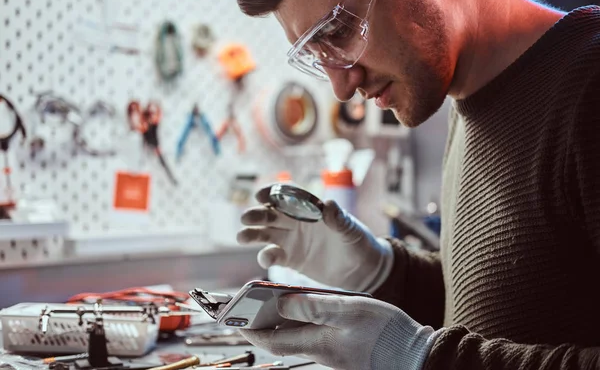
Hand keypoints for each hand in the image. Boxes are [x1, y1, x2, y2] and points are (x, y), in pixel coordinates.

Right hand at [237, 185, 393, 291]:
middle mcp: (296, 221)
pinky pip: (274, 255)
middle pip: (271, 214)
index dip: (272, 193)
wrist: (361, 269)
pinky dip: (266, 256)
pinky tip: (266, 258)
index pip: (287, 195)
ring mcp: (291, 240)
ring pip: (265, 233)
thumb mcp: (351, 230)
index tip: (261, 195)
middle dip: (257, 214)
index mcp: (309, 208)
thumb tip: (329, 204)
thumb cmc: (358, 242)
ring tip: (242, 237)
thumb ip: (339, 219)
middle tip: (246, 218)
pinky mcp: (291, 259)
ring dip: (252, 234)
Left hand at [239, 294, 440, 369]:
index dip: (248, 328)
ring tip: (269, 300)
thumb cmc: (385, 333)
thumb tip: (281, 300)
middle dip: (260, 323)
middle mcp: (319, 351)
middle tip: (246, 305)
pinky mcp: (343, 347)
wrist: (415, 355)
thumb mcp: (349, 312)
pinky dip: (301, 320)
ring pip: (296, 335)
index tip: (231, 316)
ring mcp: (331, 351)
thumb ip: (315, 306)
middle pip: (280, 338)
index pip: (271, 339)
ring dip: (279, 320)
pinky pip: (313, 333)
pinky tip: (304, 306)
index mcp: (317, 343)